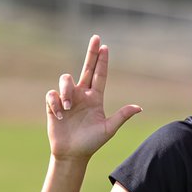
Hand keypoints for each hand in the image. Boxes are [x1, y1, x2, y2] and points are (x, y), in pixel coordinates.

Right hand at [45, 36, 140, 160]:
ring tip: (68, 108)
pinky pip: (52, 94)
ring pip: (66, 79)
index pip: (100, 76)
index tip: (105, 47)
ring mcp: (67, 98)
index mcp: (96, 98)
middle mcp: (82, 94)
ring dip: (66, 91)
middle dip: (91, 53)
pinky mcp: (53, 104)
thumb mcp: (108, 129)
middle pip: (86, 68)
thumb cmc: (91, 142)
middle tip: (96, 38)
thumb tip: (139, 107)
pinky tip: (59, 115)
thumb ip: (121, 116)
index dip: (102, 61)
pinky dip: (56, 103)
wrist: (72, 153)